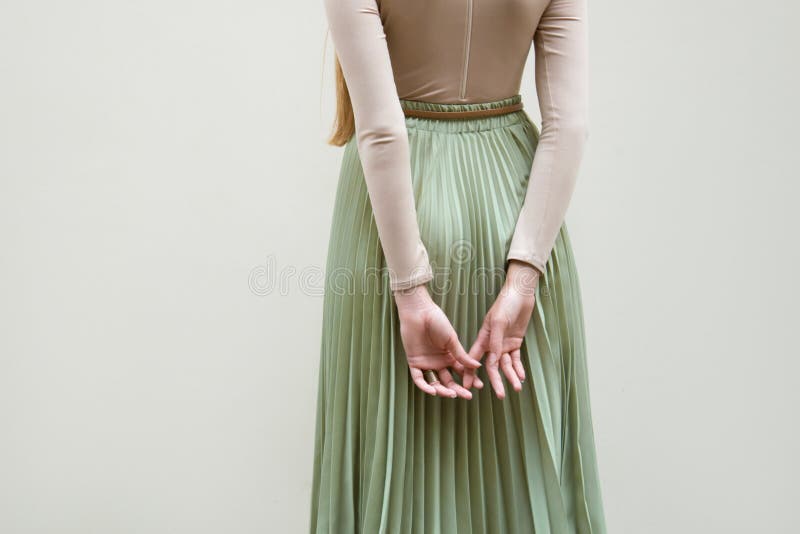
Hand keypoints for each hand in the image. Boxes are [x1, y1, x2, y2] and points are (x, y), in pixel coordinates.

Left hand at [394, 284, 481, 398]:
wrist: (420, 312)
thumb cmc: (437, 321)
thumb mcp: (452, 340)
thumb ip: (462, 355)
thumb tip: (478, 366)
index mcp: (449, 355)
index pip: (461, 372)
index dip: (470, 379)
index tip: (479, 385)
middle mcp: (438, 362)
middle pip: (449, 380)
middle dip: (458, 389)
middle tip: (467, 395)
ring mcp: (426, 363)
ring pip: (435, 382)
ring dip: (443, 390)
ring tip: (452, 394)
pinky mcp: (414, 362)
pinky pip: (419, 379)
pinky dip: (425, 386)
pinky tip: (434, 391)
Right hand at [463, 261, 539, 398]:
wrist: (520, 294)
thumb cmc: (506, 304)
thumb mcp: (499, 322)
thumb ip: (495, 342)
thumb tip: (492, 362)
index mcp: (483, 338)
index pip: (474, 359)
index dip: (470, 373)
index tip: (467, 387)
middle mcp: (492, 344)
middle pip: (492, 366)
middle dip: (495, 381)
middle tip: (499, 396)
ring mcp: (504, 344)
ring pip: (506, 365)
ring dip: (511, 376)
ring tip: (516, 388)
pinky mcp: (515, 342)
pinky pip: (516, 359)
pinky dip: (519, 368)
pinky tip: (521, 377)